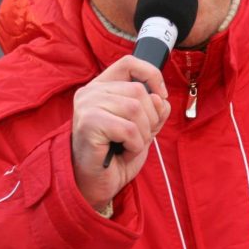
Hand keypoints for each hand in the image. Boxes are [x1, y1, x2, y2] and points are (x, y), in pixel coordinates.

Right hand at [70, 55, 170, 211]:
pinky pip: (129, 128)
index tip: (161, 96)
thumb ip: (154, 108)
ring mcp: (87, 106)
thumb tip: (160, 98)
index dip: (152, 75)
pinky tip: (123, 152)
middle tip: (138, 137)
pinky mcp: (88, 124)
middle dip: (150, 118)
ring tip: (130, 145)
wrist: (96, 184)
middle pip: (138, 90)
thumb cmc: (117, 154)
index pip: (129, 63)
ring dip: (143, 133)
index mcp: (102, 86)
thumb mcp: (143, 126)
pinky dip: (135, 145)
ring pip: (136, 108)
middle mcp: (90, 92)